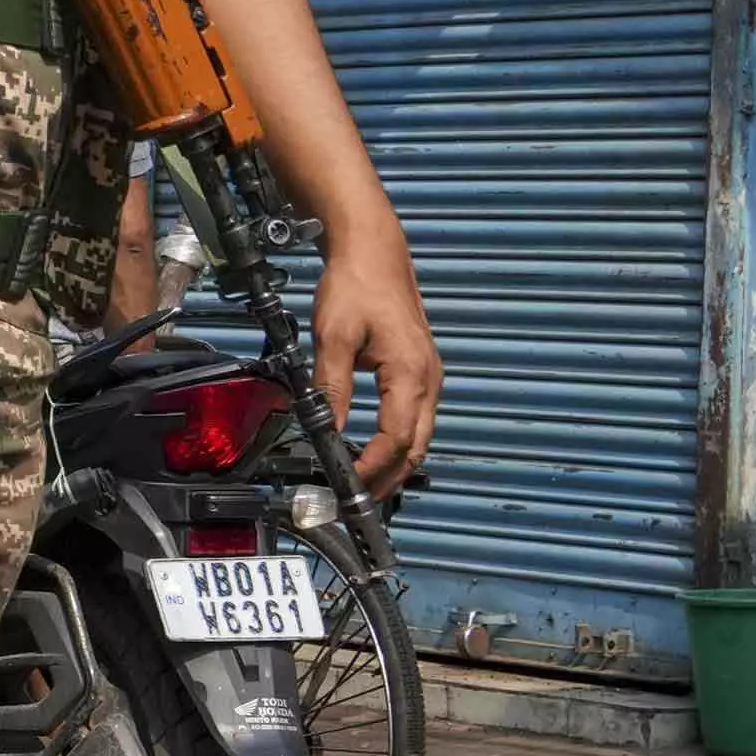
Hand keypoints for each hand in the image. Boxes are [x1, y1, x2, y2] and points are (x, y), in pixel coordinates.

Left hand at [306, 226, 441, 497]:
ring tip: (369, 487)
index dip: (373, 467)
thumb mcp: (333, 337)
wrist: (374, 252)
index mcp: (410, 373)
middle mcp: (429, 378)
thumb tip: (326, 429)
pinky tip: (381, 452)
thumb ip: (331, 387)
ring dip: (398, 465)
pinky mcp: (421, 370)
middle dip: (391, 478)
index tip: (349, 486)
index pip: (396, 438)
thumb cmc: (355, 286)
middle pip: (416, 445)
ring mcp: (429, 374)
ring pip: (421, 435)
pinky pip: (417, 418)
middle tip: (362, 504)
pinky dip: (402, 442)